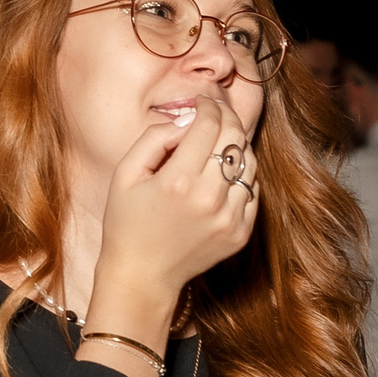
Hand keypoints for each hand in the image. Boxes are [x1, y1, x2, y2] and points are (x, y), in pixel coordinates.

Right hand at [83, 99, 258, 349]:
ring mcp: (229, 218)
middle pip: (234, 139)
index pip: (209, 125)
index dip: (208, 105)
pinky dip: (241, 175)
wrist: (142, 275)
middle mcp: (209, 199)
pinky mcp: (241, 232)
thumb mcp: (124, 173)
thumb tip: (187, 120)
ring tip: (218, 143)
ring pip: (249, 162)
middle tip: (216, 110)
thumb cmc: (126, 222)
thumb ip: (154, 138)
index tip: (203, 100)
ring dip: (236, 145)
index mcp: (177, 182)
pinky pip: (253, 190)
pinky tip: (222, 174)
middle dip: (226, 116)